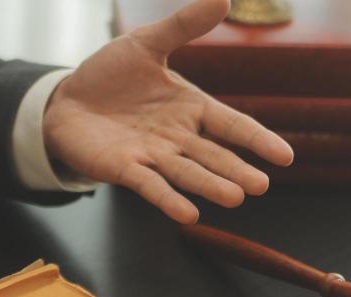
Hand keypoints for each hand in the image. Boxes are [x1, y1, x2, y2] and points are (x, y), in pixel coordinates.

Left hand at [41, 0, 293, 224]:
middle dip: (236, 170)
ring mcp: (153, 156)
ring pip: (187, 173)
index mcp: (190, 108)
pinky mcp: (125, 169)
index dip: (256, 139)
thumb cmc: (111, 75)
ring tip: (235, 197)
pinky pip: (150, 186)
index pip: (231, 125)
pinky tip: (189, 215)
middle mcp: (178, 137)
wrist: (66, 100)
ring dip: (210, 186)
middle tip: (261, 185)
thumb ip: (184, 26)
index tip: (285, 156)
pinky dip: (168, 200)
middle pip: (213, 156)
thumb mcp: (147, 43)